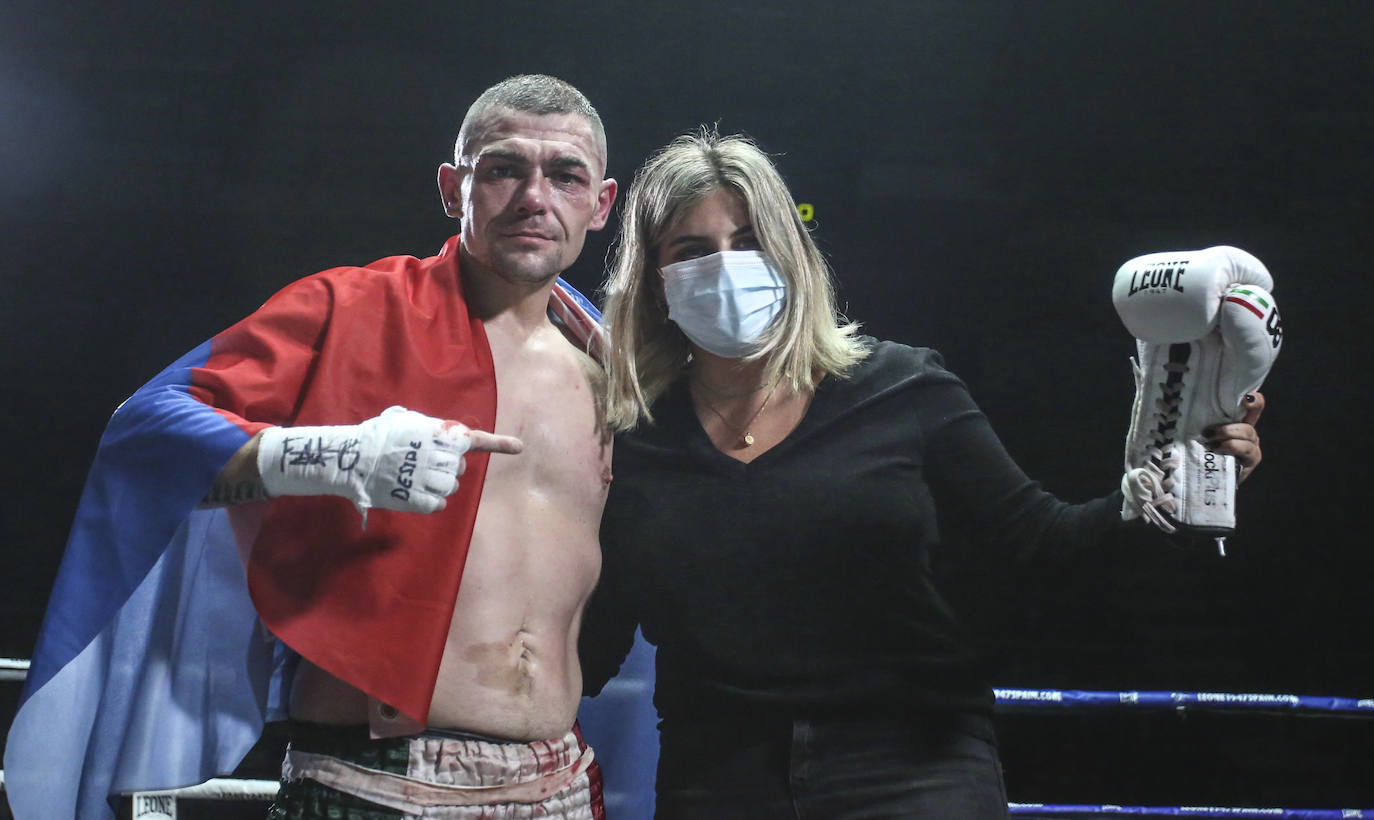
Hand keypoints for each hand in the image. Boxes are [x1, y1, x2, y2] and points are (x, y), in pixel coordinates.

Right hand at [257, 406, 523, 515]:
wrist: (353, 457)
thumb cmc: (377, 434)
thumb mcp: (405, 418)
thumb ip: (429, 426)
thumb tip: (440, 433)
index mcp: (438, 433)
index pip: (474, 439)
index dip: (499, 444)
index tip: (520, 448)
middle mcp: (439, 455)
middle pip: (459, 468)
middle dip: (446, 467)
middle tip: (422, 463)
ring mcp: (430, 478)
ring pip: (451, 486)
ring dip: (438, 484)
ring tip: (417, 477)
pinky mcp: (419, 498)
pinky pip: (439, 504)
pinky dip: (430, 501)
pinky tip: (414, 492)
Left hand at [1204, 391, 1263, 481]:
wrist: (1204, 480)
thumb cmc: (1198, 452)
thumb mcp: (1198, 433)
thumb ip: (1200, 421)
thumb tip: (1186, 406)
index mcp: (1236, 420)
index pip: (1251, 404)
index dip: (1252, 399)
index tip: (1243, 397)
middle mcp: (1247, 430)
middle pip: (1252, 416)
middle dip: (1229, 422)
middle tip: (1208, 432)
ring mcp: (1252, 444)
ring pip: (1248, 432)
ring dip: (1227, 434)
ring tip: (1210, 441)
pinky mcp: (1252, 459)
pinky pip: (1247, 449)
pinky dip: (1232, 446)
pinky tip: (1218, 449)